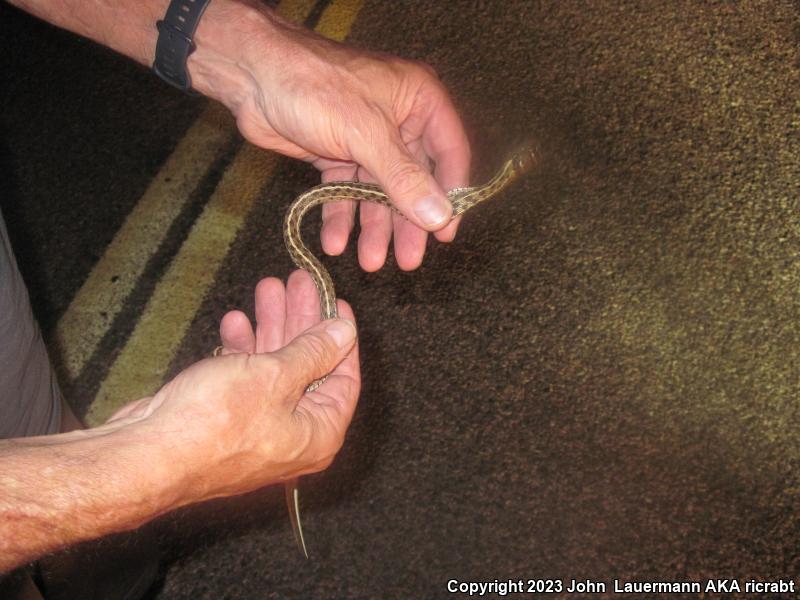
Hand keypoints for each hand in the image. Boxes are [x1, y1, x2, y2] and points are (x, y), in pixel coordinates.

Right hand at [107, 270, 359, 503]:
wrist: (148, 455)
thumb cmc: (217, 421)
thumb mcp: (276, 375)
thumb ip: (314, 352)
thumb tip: (345, 333)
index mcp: (319, 433)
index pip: (345, 377)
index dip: (341, 336)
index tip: (335, 301)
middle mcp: (295, 435)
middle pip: (308, 367)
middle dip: (300, 321)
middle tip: (297, 283)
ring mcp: (259, 429)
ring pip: (274, 369)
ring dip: (270, 327)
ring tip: (267, 286)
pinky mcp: (227, 422)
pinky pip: (245, 380)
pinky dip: (242, 351)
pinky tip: (234, 322)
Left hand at [191, 3, 470, 271]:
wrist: (251, 76)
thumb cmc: (316, 88)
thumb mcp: (366, 134)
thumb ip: (404, 178)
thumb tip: (440, 217)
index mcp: (419, 101)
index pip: (449, 153)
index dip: (450, 195)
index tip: (444, 234)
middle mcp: (399, 121)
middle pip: (413, 181)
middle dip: (406, 222)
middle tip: (408, 261)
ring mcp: (367, 140)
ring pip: (378, 192)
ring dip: (373, 228)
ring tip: (369, 263)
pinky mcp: (337, 155)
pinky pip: (346, 192)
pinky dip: (341, 217)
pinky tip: (335, 244)